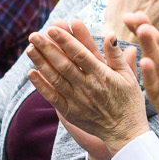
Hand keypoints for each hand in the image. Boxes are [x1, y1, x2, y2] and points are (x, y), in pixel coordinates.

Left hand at [25, 21, 149, 159]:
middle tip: (34, 34)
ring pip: (55, 78)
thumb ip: (116, 55)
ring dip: (41, 62)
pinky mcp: (70, 112)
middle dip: (48, 48)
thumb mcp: (128, 76)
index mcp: (102, 75)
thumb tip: (110, 34)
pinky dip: (41, 85)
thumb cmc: (129, 101)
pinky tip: (31, 73)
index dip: (66, 39)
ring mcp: (77, 100)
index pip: (80, 53)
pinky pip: (52, 97)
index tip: (54, 27)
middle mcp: (87, 86)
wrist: (125, 132)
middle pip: (64, 64)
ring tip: (29, 48)